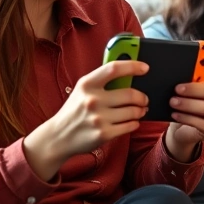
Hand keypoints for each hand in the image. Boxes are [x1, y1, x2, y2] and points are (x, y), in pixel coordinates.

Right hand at [24, 61, 150, 179]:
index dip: (133, 66)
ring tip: (139, 111)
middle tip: (144, 100)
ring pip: (134, 111)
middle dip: (142, 98)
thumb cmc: (75, 110)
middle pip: (131, 94)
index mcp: (87, 84)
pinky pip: (131, 126)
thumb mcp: (82, 90)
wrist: (58, 136)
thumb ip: (102, 81)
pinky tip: (131, 122)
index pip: (114, 68)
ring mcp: (98, 118)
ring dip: (140, 111)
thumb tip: (130, 72)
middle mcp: (92, 100)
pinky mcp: (104, 134)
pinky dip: (135, 123)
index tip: (145, 68)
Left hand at [164, 70, 203, 160]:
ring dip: (187, 104)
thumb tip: (189, 74)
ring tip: (173, 102)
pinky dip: (185, 117)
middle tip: (178, 88)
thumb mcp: (192, 93)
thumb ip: (195, 82)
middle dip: (194, 89)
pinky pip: (200, 122)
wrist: (184, 130)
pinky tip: (175, 114)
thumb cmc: (189, 108)